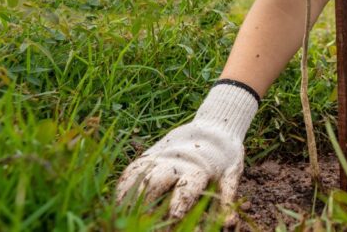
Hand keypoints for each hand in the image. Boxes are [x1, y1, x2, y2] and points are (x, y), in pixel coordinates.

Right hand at [115, 82, 258, 220]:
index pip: (187, 188)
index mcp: (199, 169)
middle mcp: (176, 163)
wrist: (213, 125)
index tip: (175, 216)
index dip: (179, 204)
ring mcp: (160, 159)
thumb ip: (228, 199)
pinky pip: (131, 172)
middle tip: (142, 220)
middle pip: (158, 181)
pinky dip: (122, 187)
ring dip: (129, 196)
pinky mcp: (149, 158)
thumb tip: (230, 224)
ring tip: (120, 215)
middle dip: (148, 201)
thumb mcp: (232, 174)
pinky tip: (114, 204)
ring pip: (140, 175)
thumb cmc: (225, 157)